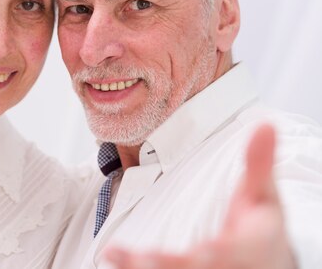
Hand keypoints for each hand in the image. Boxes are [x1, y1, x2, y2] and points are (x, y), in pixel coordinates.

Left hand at [103, 124, 296, 268]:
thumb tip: (265, 124)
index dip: (220, 253)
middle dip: (169, 265)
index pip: (234, 251)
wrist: (266, 264)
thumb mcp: (263, 195)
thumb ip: (259, 163)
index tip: (206, 250)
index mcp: (250, 246)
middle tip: (143, 259)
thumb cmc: (260, 228)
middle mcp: (227, 267)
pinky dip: (134, 268)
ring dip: (147, 267)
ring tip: (118, 257)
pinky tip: (113, 257)